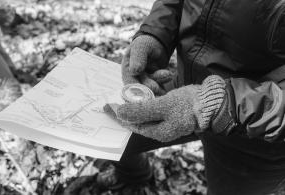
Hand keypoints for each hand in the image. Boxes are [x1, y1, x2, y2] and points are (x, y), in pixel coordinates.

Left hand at [106, 75, 225, 141]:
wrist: (209, 102)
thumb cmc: (187, 105)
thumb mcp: (162, 106)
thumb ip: (140, 111)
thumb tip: (120, 113)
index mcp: (157, 131)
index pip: (131, 125)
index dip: (118, 116)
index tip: (107, 107)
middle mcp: (159, 129)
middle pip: (136, 121)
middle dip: (123, 112)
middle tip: (111, 103)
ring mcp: (165, 122)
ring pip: (143, 115)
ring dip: (133, 107)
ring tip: (121, 99)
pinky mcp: (169, 113)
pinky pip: (151, 110)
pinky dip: (143, 104)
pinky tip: (138, 96)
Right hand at [122, 35, 172, 94]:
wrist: (157, 42)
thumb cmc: (145, 43)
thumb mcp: (140, 47)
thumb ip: (137, 58)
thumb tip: (134, 71)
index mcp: (128, 70)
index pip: (129, 83)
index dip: (136, 89)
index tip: (144, 91)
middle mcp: (136, 77)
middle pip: (142, 88)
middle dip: (150, 87)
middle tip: (157, 87)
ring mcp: (146, 79)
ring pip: (153, 86)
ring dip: (160, 82)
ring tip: (168, 74)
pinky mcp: (156, 80)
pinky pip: (161, 84)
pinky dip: (165, 81)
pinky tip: (170, 75)